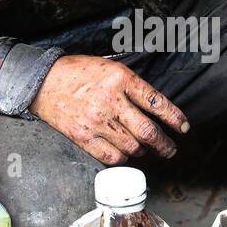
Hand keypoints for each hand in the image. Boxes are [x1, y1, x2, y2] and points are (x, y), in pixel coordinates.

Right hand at [30, 54, 189, 164]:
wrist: (42, 82)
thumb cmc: (78, 73)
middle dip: (164, 145)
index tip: (183, 128)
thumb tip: (156, 109)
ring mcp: (96, 121)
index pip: (156, 103)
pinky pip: (111, 157)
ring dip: (143, 151)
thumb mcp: (110, 68)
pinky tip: (124, 153)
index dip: (175, 119)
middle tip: (169, 149)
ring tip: (144, 149)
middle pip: (148, 132)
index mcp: (121, 79)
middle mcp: (111, 101)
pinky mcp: (83, 137)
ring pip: (132, 147)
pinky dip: (122, 158)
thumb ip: (132, 86)